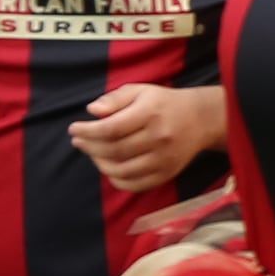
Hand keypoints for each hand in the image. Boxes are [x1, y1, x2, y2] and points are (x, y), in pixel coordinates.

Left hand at [68, 80, 226, 193]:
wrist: (201, 120)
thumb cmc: (164, 103)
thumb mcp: (141, 91)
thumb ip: (114, 99)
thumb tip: (91, 111)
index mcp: (151, 113)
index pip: (111, 128)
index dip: (88, 131)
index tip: (74, 129)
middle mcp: (159, 137)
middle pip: (114, 150)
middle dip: (90, 147)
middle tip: (78, 141)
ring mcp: (164, 159)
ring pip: (122, 170)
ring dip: (100, 163)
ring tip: (92, 153)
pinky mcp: (166, 174)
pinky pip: (134, 184)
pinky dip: (116, 179)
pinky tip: (109, 167)